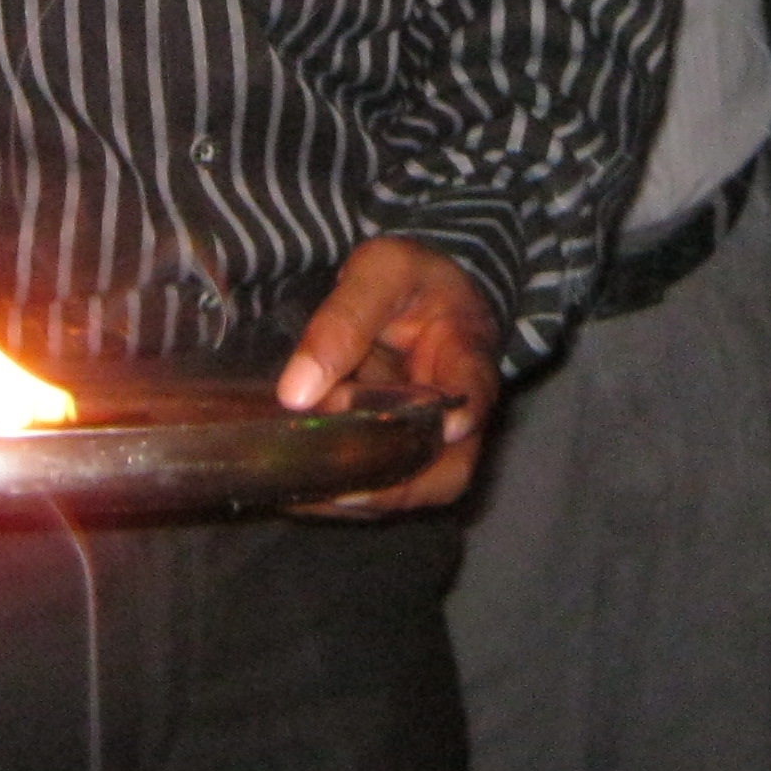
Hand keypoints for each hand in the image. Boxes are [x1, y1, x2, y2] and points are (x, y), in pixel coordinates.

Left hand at [277, 237, 501, 514]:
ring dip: (359, 499)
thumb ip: (344, 319)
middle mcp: (459, 411)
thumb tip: (295, 393)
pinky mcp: (402, 456)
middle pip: (450, 469)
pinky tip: (295, 491)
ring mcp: (432, 441)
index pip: (474, 386)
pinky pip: (379, 490)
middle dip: (396, 487)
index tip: (449, 427)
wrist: (420, 299)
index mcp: (466, 351)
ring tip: (303, 494)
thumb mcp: (380, 271)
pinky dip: (339, 497)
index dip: (465, 410)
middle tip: (337, 491)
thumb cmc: (409, 282)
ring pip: (411, 491)